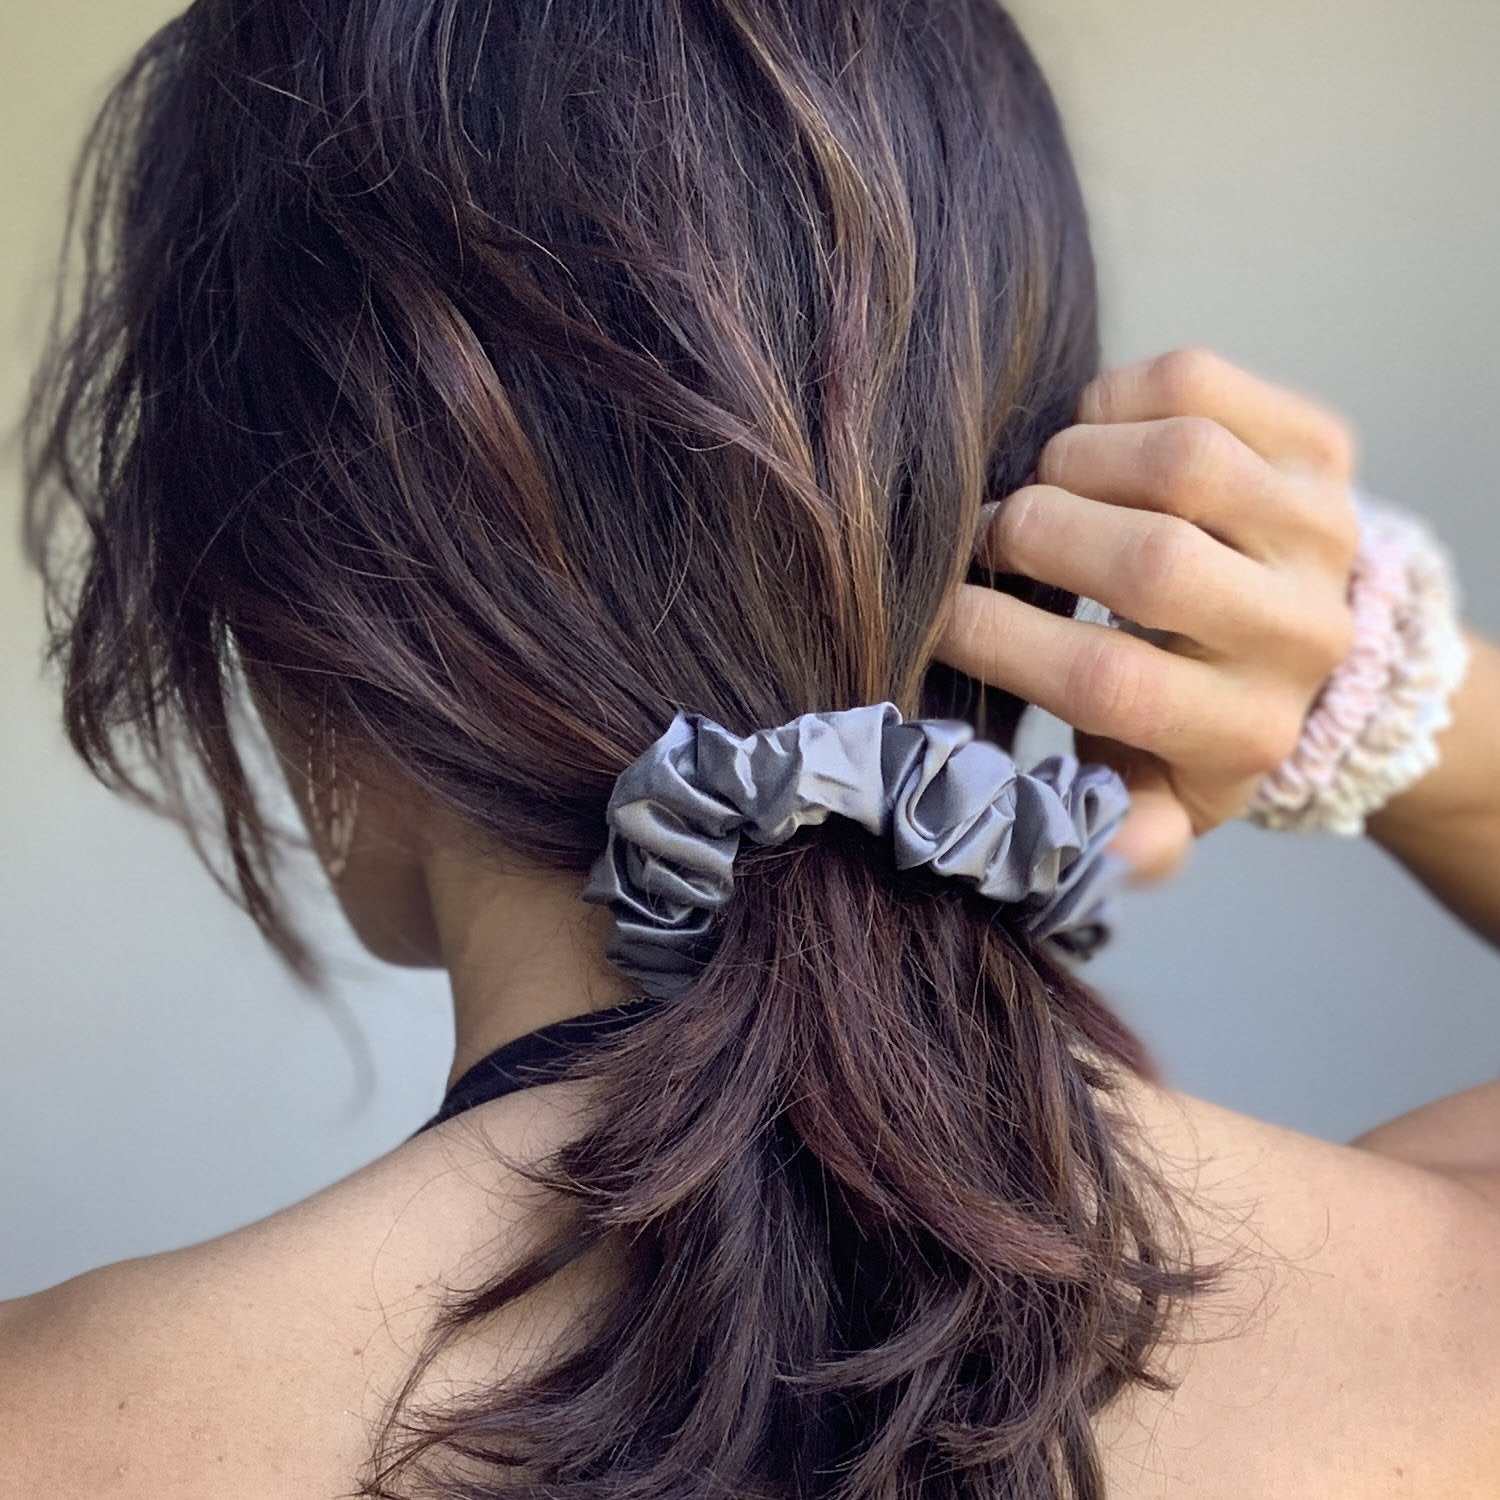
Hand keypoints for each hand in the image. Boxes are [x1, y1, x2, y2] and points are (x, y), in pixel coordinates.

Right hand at [935, 349, 1360, 881]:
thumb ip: (1122, 828)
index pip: (1105, 680)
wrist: (1321, 645)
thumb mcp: (1163, 795)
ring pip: (1177, 460)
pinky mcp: (1321, 449)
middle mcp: (1299, 632)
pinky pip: (1197, 387)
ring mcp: (1320, 529)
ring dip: (1072, 460)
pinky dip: (1114, 396)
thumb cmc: (1197, 719)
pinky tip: (1091, 435)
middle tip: (987, 539)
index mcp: (1242, 730)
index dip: (997, 637)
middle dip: (1030, 536)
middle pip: (1148, 564)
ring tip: (1041, 487)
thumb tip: (1092, 857)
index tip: (938, 615)